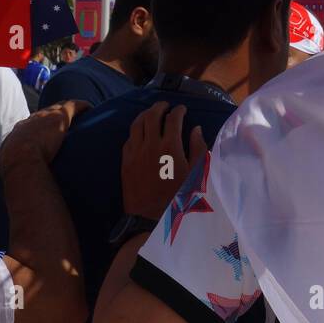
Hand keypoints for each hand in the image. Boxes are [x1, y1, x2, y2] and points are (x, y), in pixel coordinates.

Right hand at [0, 100, 89, 171]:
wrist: (21, 157)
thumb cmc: (15, 165)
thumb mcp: (9, 162)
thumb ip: (11, 164)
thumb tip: (13, 176)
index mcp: (20, 130)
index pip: (31, 124)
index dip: (38, 126)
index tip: (45, 133)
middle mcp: (32, 120)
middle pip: (45, 113)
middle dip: (53, 115)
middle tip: (63, 121)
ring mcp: (46, 116)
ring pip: (59, 107)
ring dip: (67, 110)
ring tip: (78, 114)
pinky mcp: (60, 115)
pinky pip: (73, 106)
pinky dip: (81, 106)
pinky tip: (89, 108)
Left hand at [121, 102, 206, 220]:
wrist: (151, 217)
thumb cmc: (178, 197)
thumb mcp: (196, 174)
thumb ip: (197, 148)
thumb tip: (196, 129)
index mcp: (170, 146)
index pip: (173, 118)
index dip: (178, 110)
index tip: (182, 109)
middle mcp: (151, 144)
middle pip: (152, 115)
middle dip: (160, 106)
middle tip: (165, 105)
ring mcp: (135, 151)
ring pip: (137, 123)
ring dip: (145, 115)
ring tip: (151, 113)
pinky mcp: (125, 160)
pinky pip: (129, 138)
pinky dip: (136, 130)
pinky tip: (140, 132)